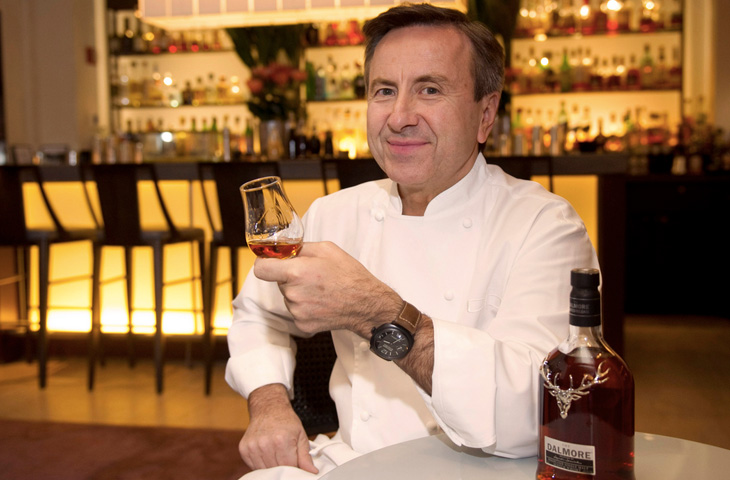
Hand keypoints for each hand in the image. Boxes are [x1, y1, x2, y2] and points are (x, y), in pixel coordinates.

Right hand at [239, 384, 317, 473]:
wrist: (268, 408)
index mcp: (282, 440)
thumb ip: (305, 456)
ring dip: (271, 466)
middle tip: (286, 456)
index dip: (294, 466)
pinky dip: (261, 464)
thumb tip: (312, 472)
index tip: (295, 461)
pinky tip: (266, 453)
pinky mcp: (244, 449)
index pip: (289, 467)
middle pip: (276, 470)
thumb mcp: (301, 436)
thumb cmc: (286, 421)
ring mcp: (253, 447)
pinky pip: (254, 466)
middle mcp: (265, 444)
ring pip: (264, 470)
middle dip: (283, 466)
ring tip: (276, 453)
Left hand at [253, 241, 401, 337]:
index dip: (266, 264)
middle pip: (278, 282)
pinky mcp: (302, 324)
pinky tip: (322, 302)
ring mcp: (297, 311)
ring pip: (287, 297)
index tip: (273, 263)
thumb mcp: (327, 249)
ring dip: (298, 292)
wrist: (366, 304)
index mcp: (296, 272)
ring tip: (320, 290)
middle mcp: (293, 293)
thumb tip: (285, 250)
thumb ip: (300, 248)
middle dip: (289, 277)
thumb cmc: (349, 275)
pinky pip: (296, 311)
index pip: (261, 269)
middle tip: (311, 275)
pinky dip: (305, 306)